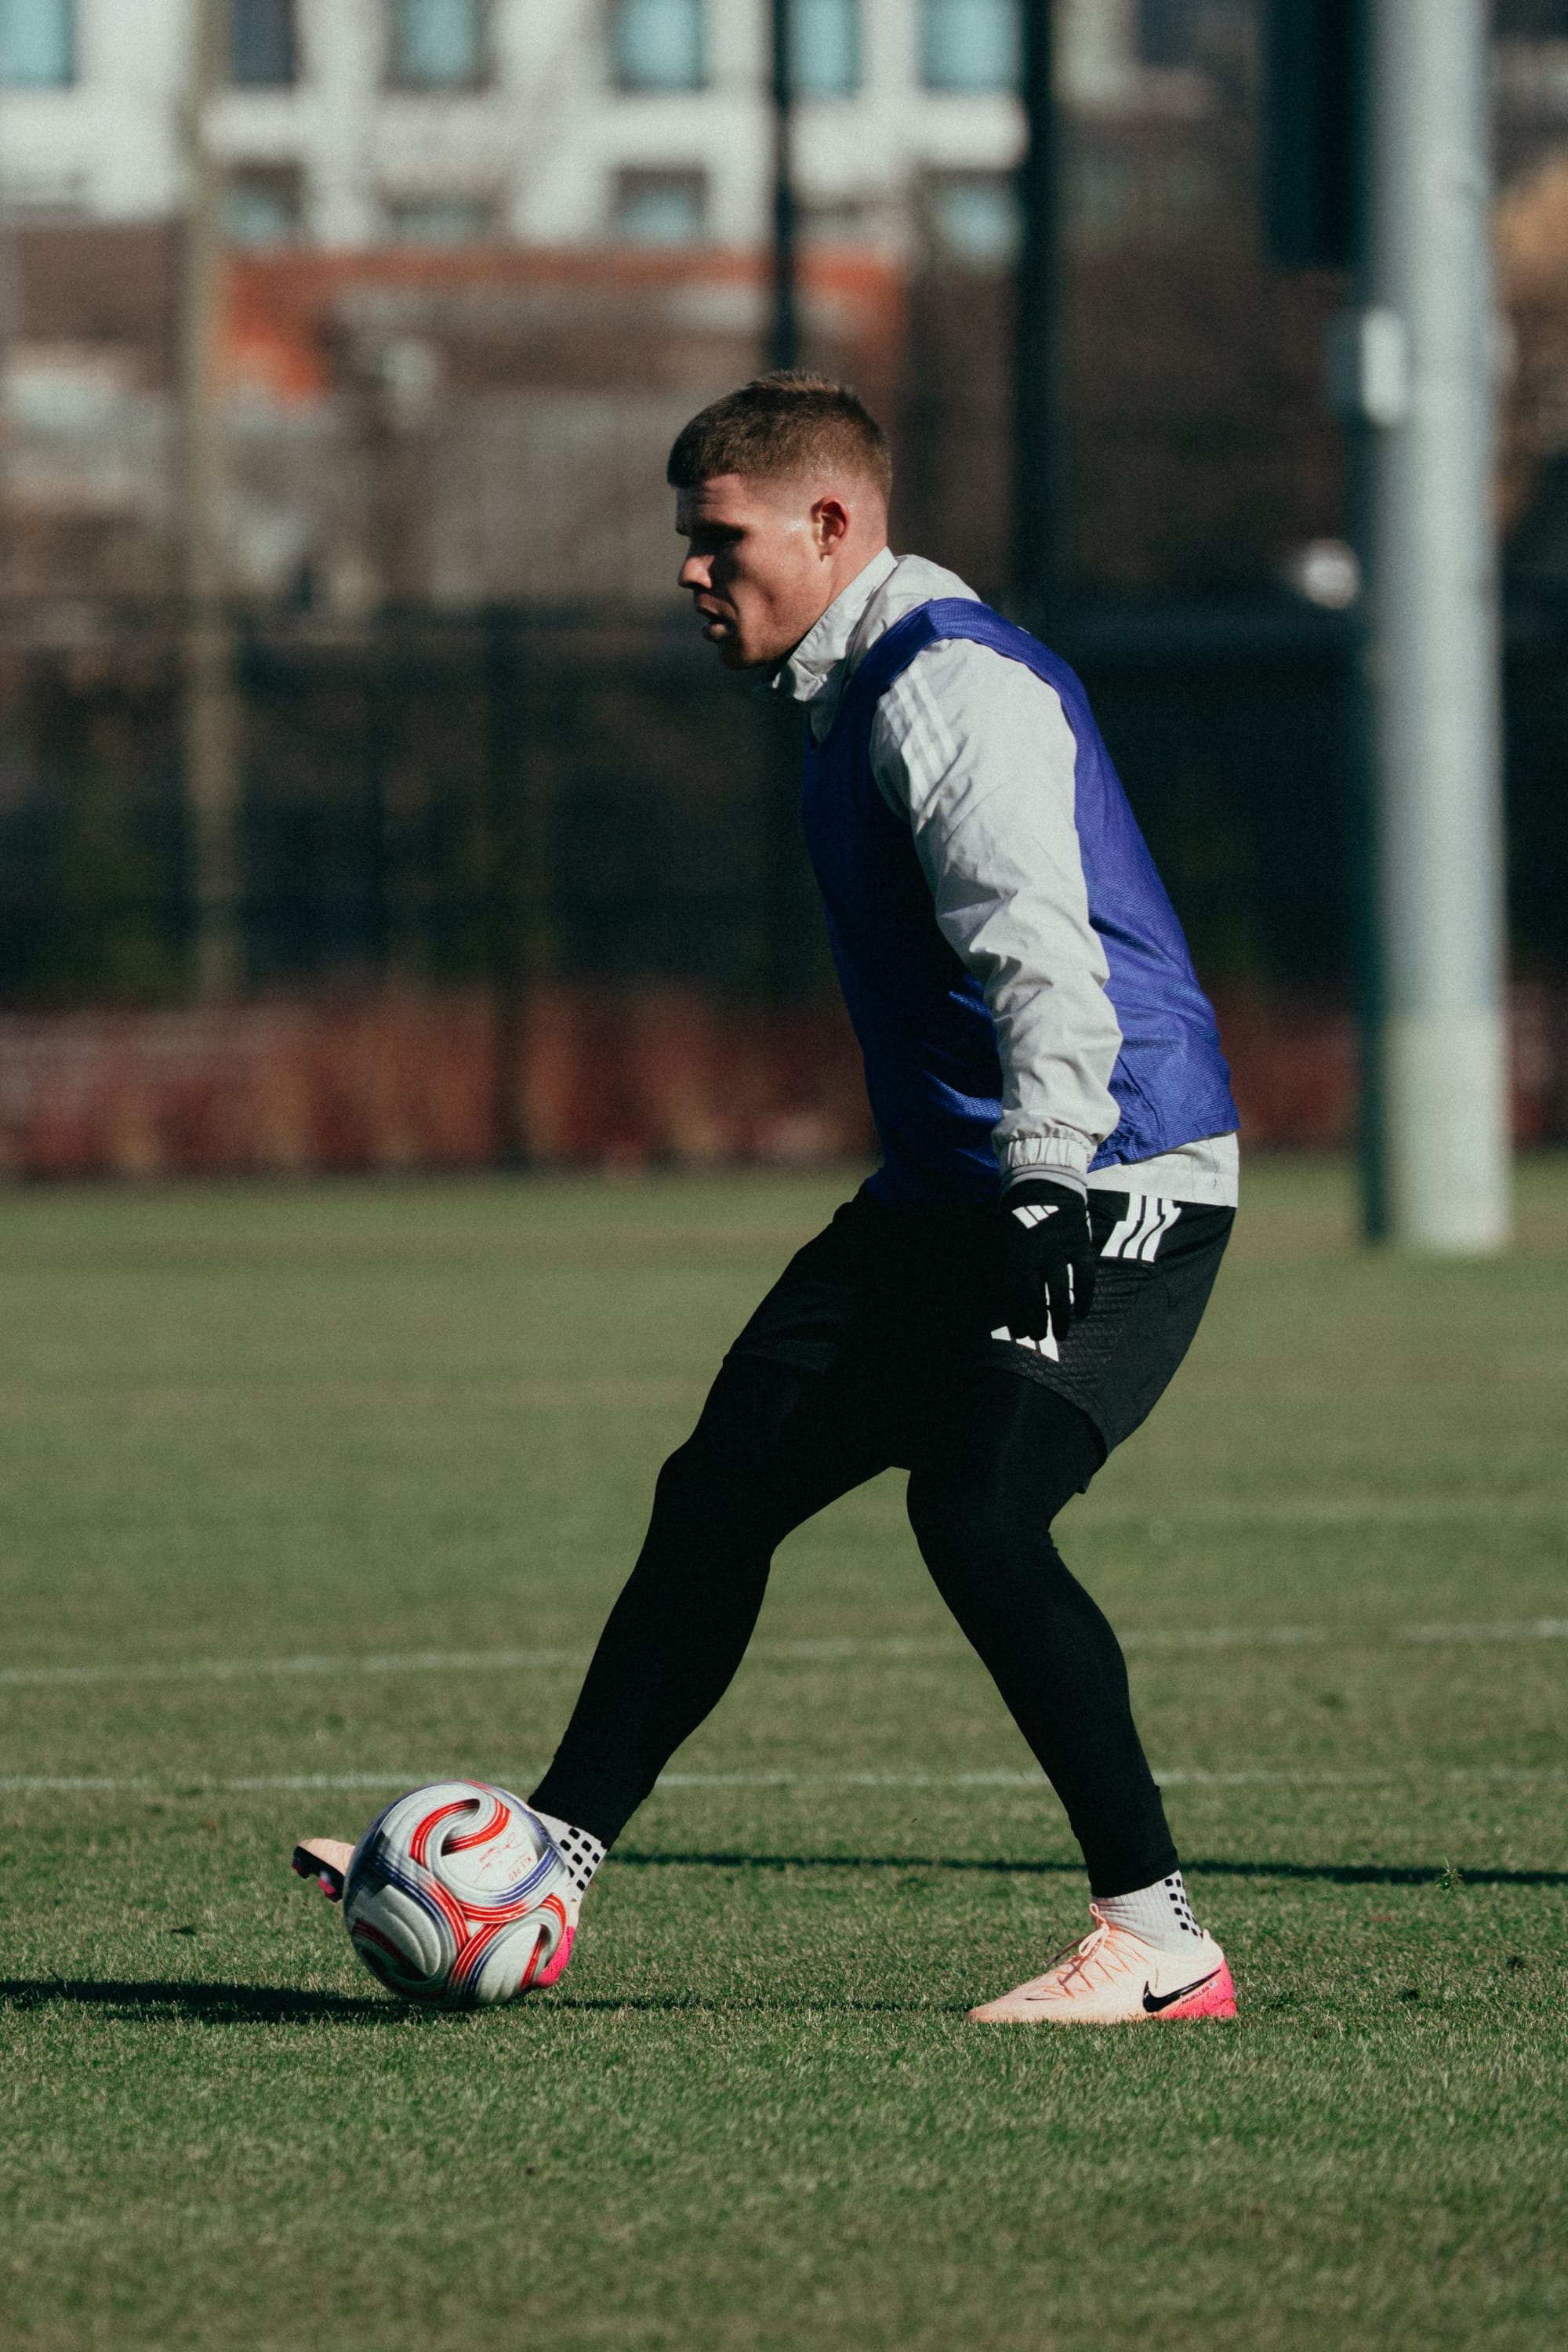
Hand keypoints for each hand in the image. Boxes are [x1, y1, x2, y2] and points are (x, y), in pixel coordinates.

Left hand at [999, 1177, 1096, 1345]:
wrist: (1045, 1182)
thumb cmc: (1018, 1213)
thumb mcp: (1001, 1235)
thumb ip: (1002, 1263)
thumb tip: (1000, 1296)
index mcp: (1014, 1252)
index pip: (1014, 1292)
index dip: (1016, 1315)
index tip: (1018, 1332)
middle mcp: (1037, 1253)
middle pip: (1036, 1296)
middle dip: (1036, 1321)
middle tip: (1038, 1337)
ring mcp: (1061, 1249)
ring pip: (1061, 1290)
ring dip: (1061, 1316)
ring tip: (1060, 1334)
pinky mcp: (1080, 1244)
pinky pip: (1085, 1276)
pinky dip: (1085, 1297)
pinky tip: (1082, 1313)